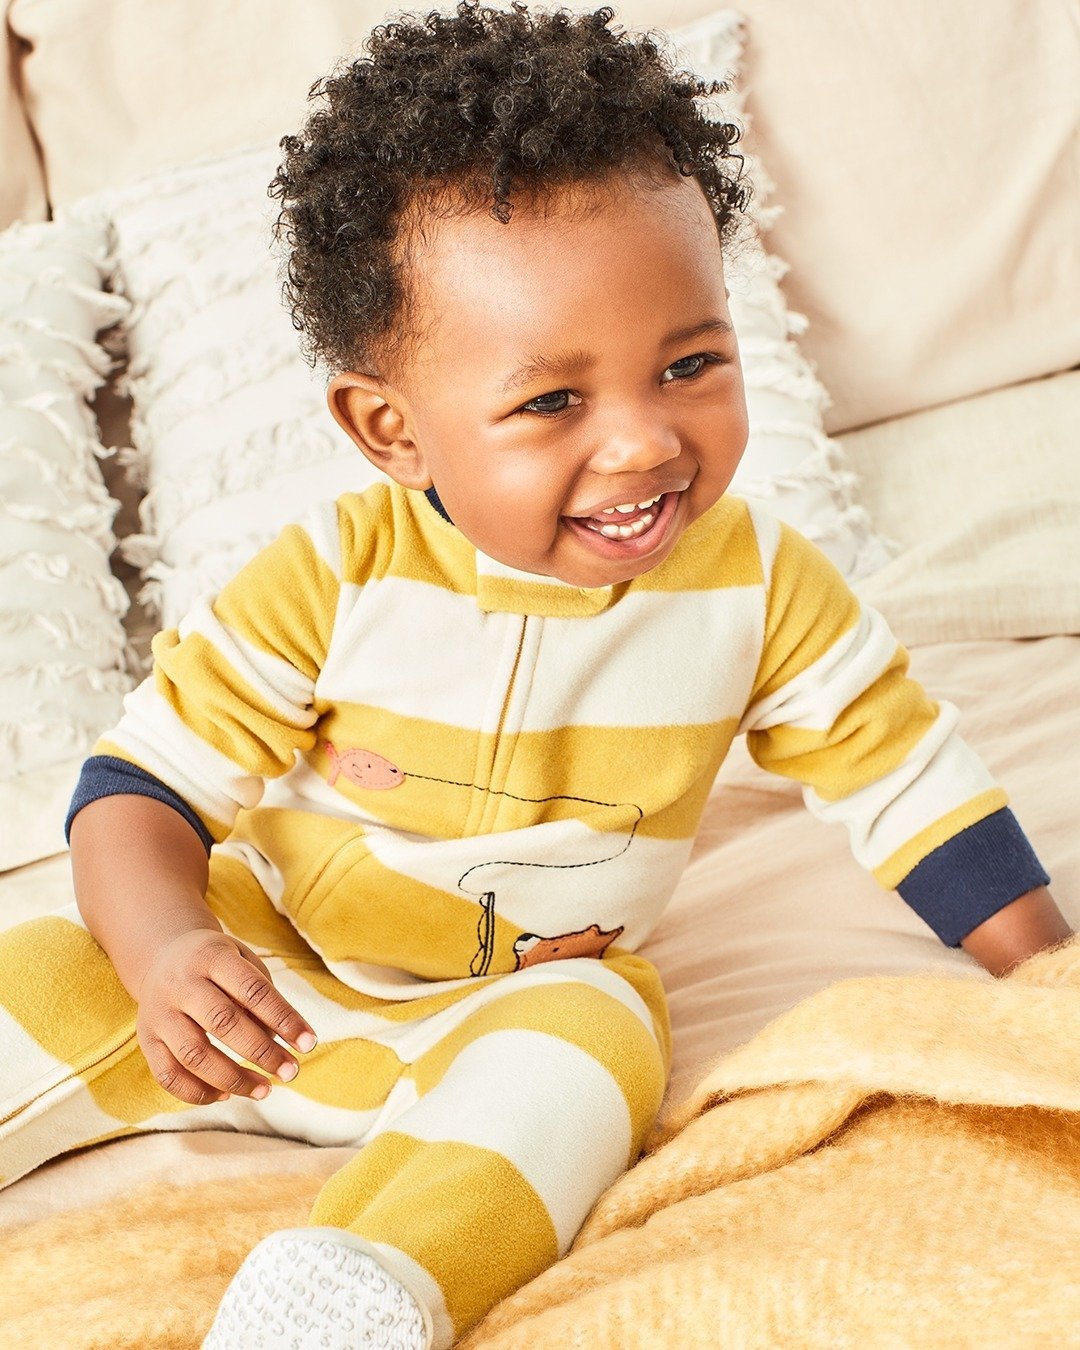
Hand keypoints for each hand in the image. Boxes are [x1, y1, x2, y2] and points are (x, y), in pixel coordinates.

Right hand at [136, 928, 317, 1104]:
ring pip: (194, 1055)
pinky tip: (225, 1094)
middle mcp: (181, 984)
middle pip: (223, 1022)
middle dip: (262, 1052)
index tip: (309, 1043)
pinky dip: (198, 1092)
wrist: (162, 955)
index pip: (253, 990)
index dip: (284, 1019)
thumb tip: (278, 1043)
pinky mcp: (146, 1040)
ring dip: (234, 1079)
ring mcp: (159, 1014)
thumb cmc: (217, 965)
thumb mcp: (242, 962)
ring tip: (265, 1089)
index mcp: (211, 957)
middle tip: (291, 1071)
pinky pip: (168, 1076)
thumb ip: (262, 997)